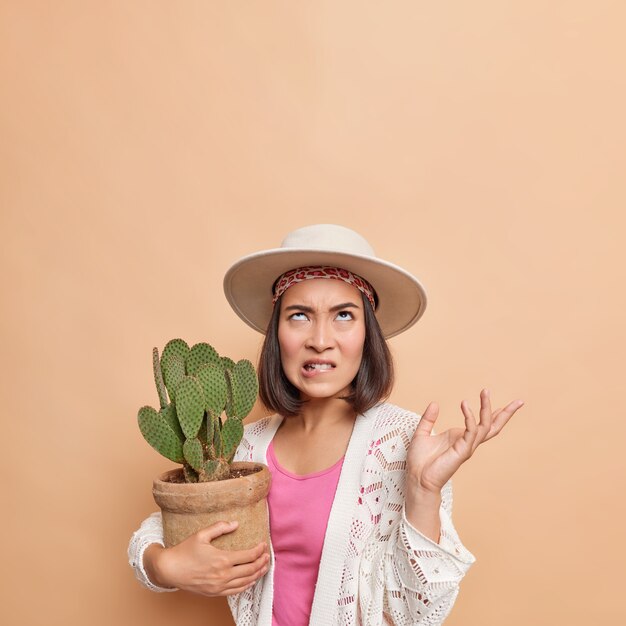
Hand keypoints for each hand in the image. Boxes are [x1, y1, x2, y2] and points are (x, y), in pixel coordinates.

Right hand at [146, 520, 269, 595]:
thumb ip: (220, 527)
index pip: (248, 556)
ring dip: (257, 574)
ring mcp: (219, 586)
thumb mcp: (201, 534)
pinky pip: (236, 591)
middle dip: (262, 562)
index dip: (259, 550)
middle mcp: (223, 575)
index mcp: (222, 559)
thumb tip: (235, 523)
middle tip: (267, 555)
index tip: (263, 544)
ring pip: (245, 582)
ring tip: (264, 567)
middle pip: (250, 570)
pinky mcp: (215, 593)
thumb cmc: (185, 551)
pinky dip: (247, 585)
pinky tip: (251, 580)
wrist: (170, 570)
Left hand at [407, 389, 523, 494]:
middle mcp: (468, 442)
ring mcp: (467, 447)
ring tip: (485, 392)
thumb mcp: (422, 433)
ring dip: (487, 408)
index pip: (482, 424)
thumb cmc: (420, 460)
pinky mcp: (463, 451)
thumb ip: (429, 418)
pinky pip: (471, 431)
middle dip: (506, 414)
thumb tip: (435, 403)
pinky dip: (469, 417)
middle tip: (519, 401)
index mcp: (461, 437)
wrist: (417, 478)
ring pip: (485, 426)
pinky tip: (465, 404)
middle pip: (493, 426)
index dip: (493, 413)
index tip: (502, 402)